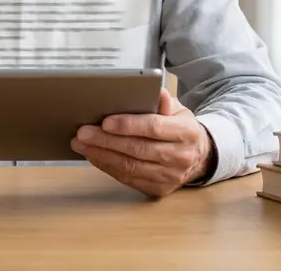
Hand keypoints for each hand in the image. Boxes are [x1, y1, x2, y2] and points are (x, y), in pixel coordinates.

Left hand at [71, 88, 214, 197]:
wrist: (198, 156)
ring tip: (82, 144)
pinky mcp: (159, 189)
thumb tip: (156, 92)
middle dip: (106, 140)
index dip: (128, 125)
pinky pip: (129, 179)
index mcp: (187, 132)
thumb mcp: (178, 110)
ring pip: (130, 167)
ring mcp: (170, 176)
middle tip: (83, 133)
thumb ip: (164, 102)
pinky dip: (108, 167)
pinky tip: (95, 156)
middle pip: (137, 149)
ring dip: (101, 155)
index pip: (153, 128)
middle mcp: (180, 157)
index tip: (105, 122)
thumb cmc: (180, 128)